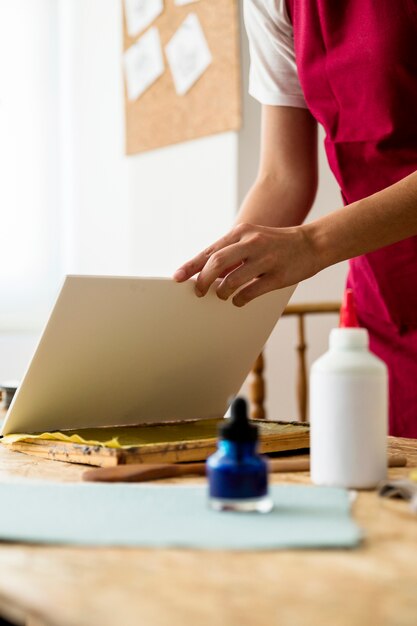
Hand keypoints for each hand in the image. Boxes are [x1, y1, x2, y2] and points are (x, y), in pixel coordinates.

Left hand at [173, 223, 320, 305]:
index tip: (177, 278)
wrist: (312, 243)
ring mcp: (265, 260)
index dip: (191, 266)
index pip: (209, 251)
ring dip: (222, 293)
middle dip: (203, 281)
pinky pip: (250, 293)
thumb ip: (230, 252)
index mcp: (241, 233)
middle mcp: (251, 244)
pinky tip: (238, 300)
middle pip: (216, 264)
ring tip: (222, 295)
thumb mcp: (251, 238)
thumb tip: (206, 272)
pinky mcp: (277, 276)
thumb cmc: (275, 243)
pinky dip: (239, 300)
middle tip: (199, 292)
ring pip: (232, 281)